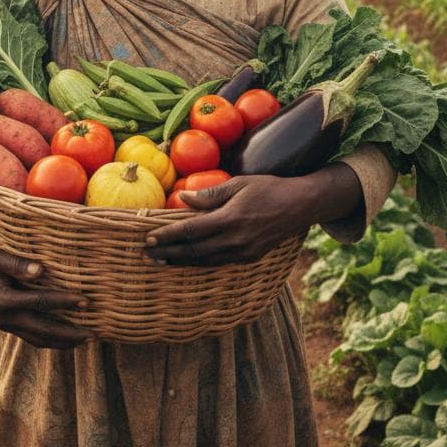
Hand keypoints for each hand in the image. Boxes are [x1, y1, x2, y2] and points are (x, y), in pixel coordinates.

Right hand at [0, 197, 91, 348]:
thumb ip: (17, 264)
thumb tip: (41, 270)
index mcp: (5, 300)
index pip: (41, 303)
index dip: (65, 302)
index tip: (86, 301)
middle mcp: (6, 318)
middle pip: (44, 330)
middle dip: (71, 334)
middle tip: (95, 335)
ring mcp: (6, 325)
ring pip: (39, 340)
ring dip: (64, 342)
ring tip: (87, 341)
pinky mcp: (7, 325)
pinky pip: (32, 338)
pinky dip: (51, 341)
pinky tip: (66, 340)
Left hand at [144, 175, 316, 266]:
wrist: (301, 206)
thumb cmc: (269, 188)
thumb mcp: (239, 183)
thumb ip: (210, 193)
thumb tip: (183, 198)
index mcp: (231, 219)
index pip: (191, 231)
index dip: (168, 236)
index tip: (149, 239)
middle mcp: (236, 240)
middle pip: (194, 250)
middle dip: (168, 253)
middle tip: (145, 254)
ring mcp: (244, 252)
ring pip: (204, 261)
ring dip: (180, 261)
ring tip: (160, 260)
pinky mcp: (250, 258)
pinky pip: (218, 262)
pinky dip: (199, 262)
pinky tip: (186, 259)